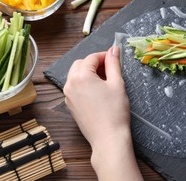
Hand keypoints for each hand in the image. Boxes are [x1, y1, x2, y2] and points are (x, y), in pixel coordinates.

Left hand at [64, 46, 142, 180]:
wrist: (108, 137)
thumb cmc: (115, 111)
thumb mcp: (117, 83)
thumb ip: (114, 63)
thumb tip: (113, 49)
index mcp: (81, 76)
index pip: (92, 57)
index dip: (105, 56)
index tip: (115, 59)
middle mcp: (70, 84)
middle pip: (80, 64)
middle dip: (95, 63)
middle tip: (110, 69)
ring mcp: (68, 96)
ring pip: (76, 75)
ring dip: (89, 73)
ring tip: (105, 81)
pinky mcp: (70, 105)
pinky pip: (75, 87)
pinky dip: (85, 84)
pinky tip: (98, 92)